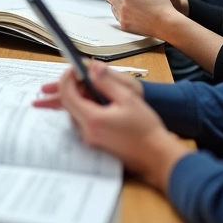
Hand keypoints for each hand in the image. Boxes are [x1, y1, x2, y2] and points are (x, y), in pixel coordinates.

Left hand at [47, 62, 189, 191]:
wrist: (155, 154)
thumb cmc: (145, 128)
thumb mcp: (128, 98)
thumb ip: (107, 82)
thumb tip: (92, 68)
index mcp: (93, 119)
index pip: (67, 95)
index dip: (67, 79)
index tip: (75, 69)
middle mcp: (86, 131)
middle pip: (69, 104)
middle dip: (73, 87)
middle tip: (84, 75)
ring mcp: (89, 139)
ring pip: (75, 112)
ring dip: (80, 97)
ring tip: (95, 87)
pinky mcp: (94, 143)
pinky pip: (83, 121)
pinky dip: (86, 108)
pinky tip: (99, 102)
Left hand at [103, 0, 185, 37]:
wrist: (166, 24)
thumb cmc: (162, 7)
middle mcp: (124, 5)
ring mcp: (123, 16)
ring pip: (111, 5)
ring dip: (117, 2)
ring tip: (128, 3)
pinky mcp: (124, 25)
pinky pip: (116, 16)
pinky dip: (121, 13)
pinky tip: (130, 12)